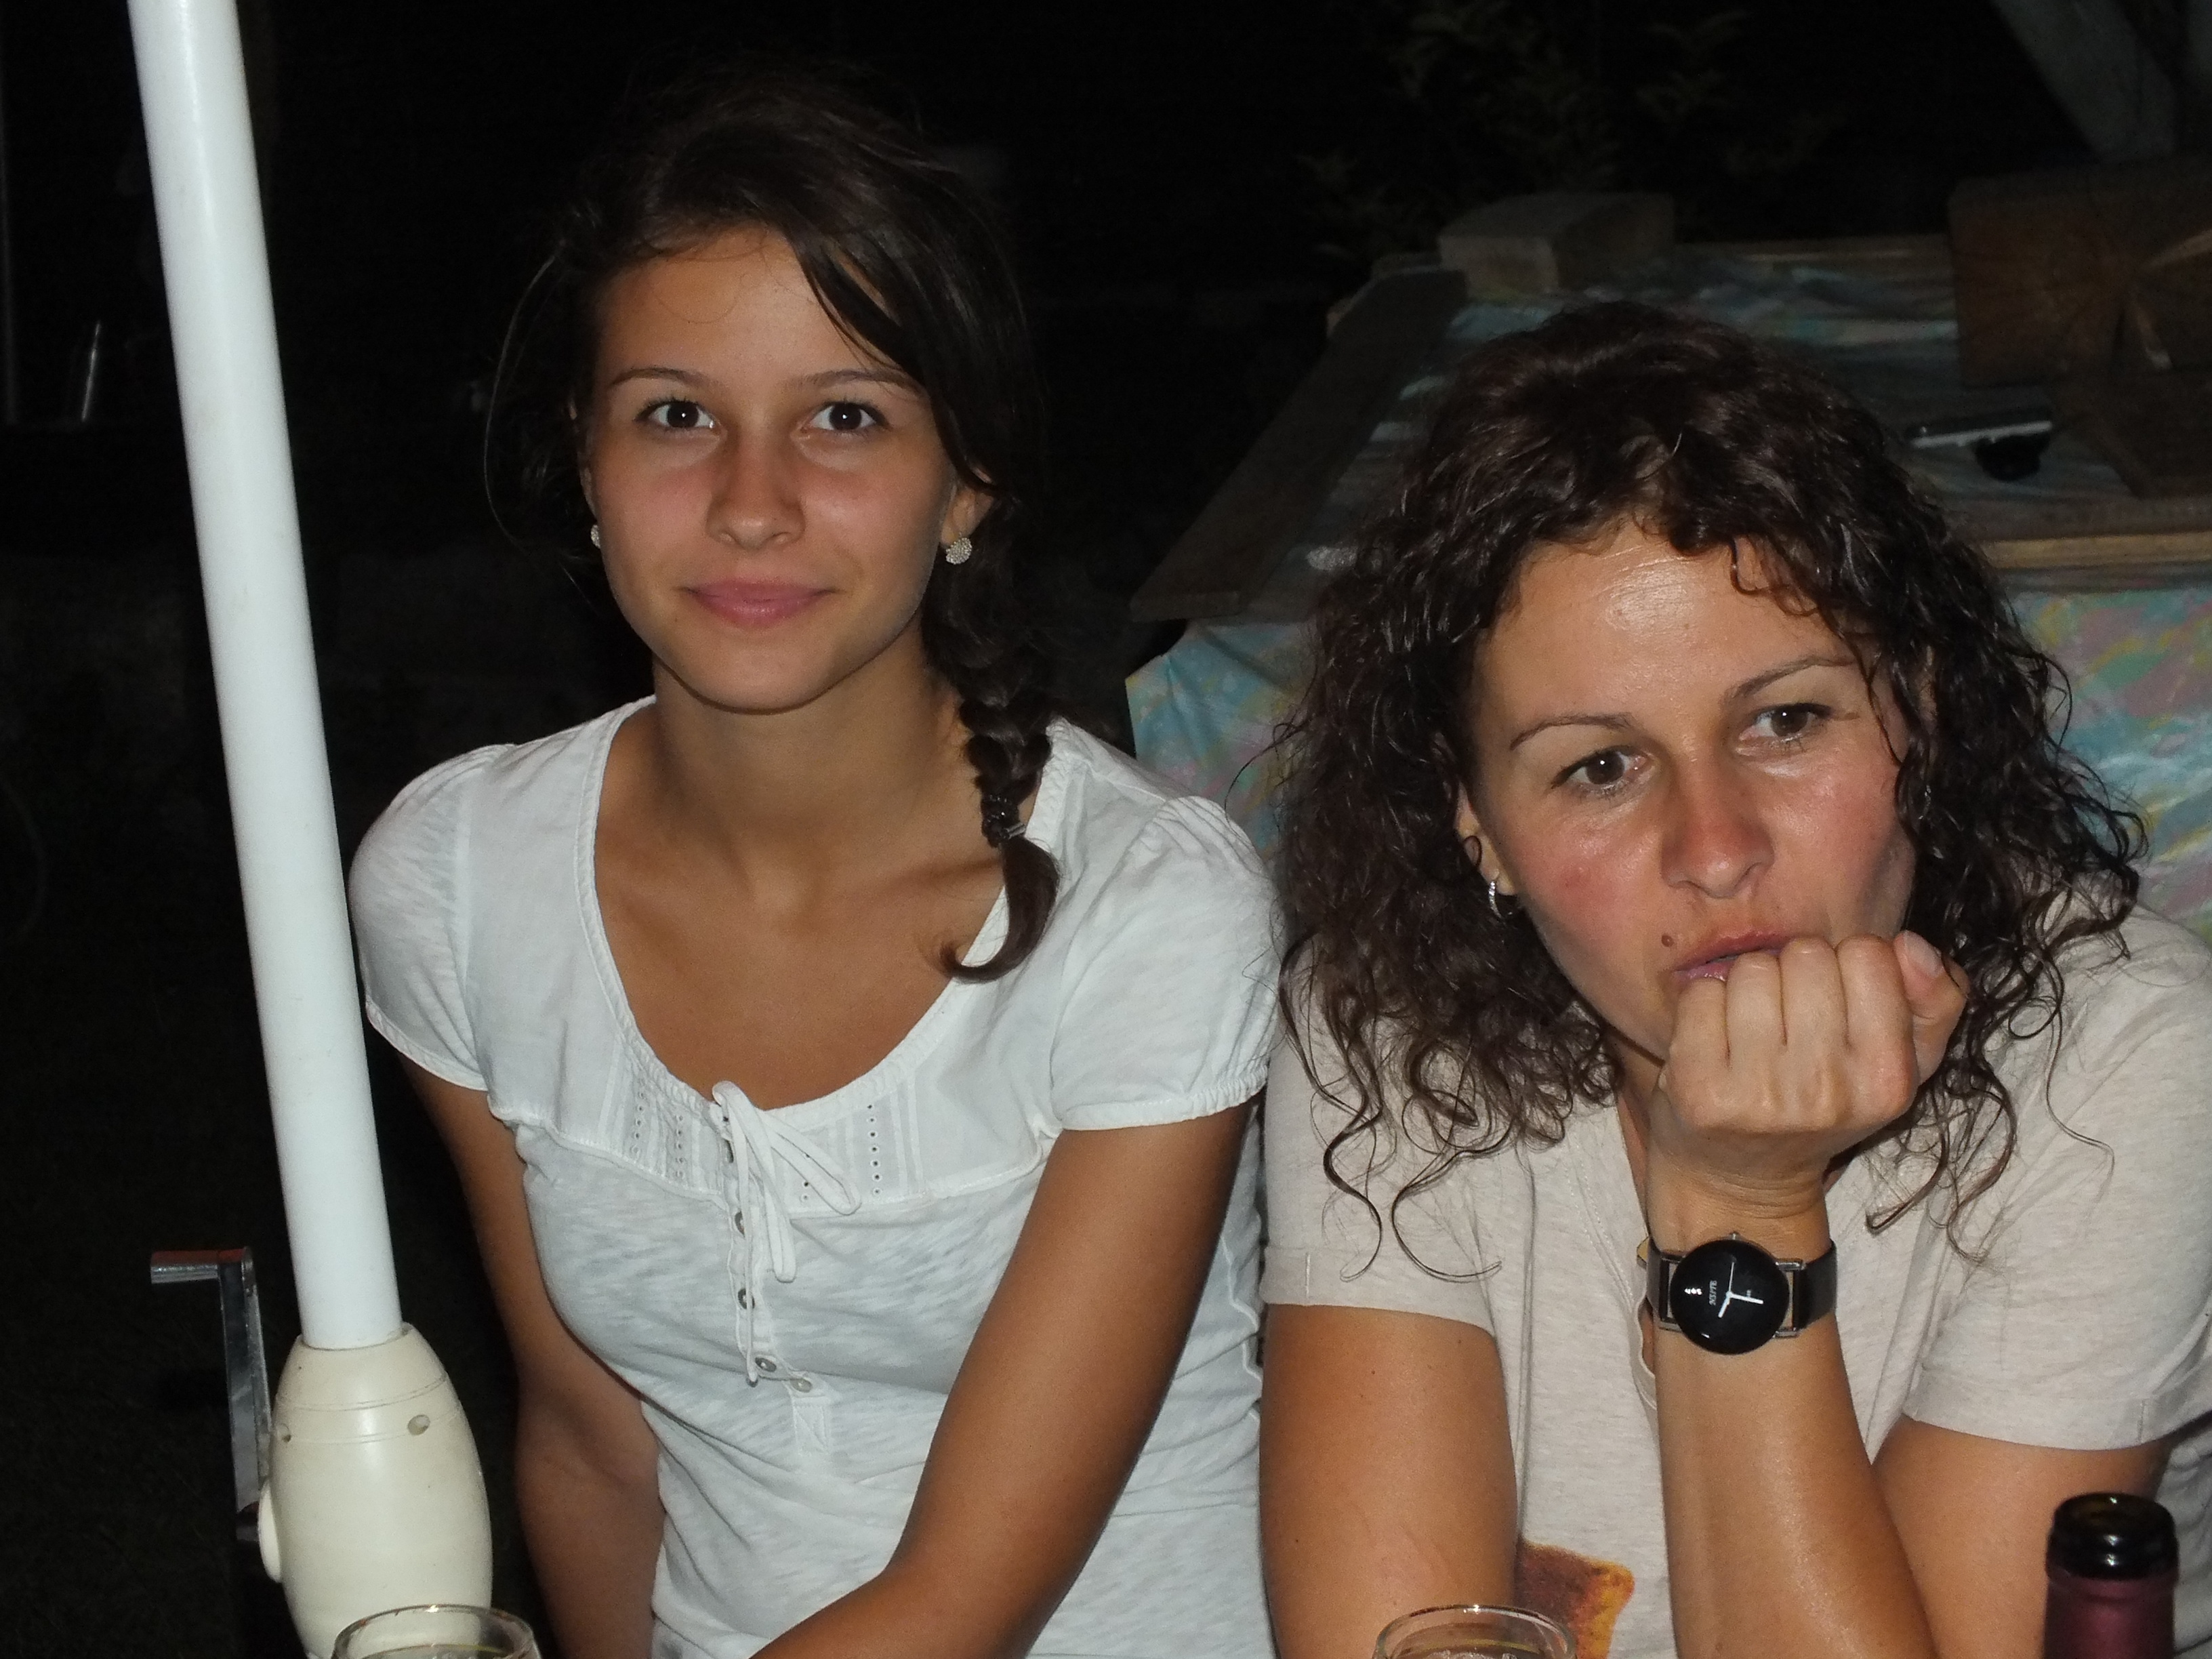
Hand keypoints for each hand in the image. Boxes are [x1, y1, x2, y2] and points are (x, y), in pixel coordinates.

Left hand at [1645, 931, 1966, 1240]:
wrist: (1744, 1181)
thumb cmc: (1826, 1103)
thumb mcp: (1903, 1062)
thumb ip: (1934, 1000)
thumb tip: (1911, 945)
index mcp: (1886, 1079)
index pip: (1869, 954)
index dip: (1846, 965)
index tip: (1835, 1003)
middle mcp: (1827, 1090)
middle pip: (1806, 954)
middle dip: (1794, 973)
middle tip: (1788, 1020)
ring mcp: (1760, 1093)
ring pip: (1751, 969)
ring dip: (1747, 987)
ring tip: (1752, 1031)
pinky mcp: (1699, 1089)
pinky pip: (1700, 994)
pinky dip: (1704, 1006)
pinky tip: (1716, 1043)